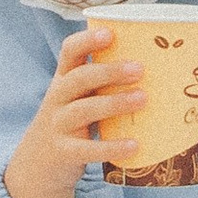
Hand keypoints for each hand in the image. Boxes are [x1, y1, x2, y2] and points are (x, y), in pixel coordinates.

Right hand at [3, 24, 151, 197]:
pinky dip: (110, 147)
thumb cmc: (71, 122)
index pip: (69, 51)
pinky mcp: (63, 152)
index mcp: (64, 79)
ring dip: (114, 103)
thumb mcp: (78, 98)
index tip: (110, 33)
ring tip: (143, 98)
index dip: (87, 40)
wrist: (37, 164)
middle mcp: (58, 98)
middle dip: (109, 71)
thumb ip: (104, 83)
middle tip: (140, 69)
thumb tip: (160, 68)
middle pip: (79, 78)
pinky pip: (87, 149)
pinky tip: (133, 145)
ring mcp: (58, 125)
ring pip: (83, 110)